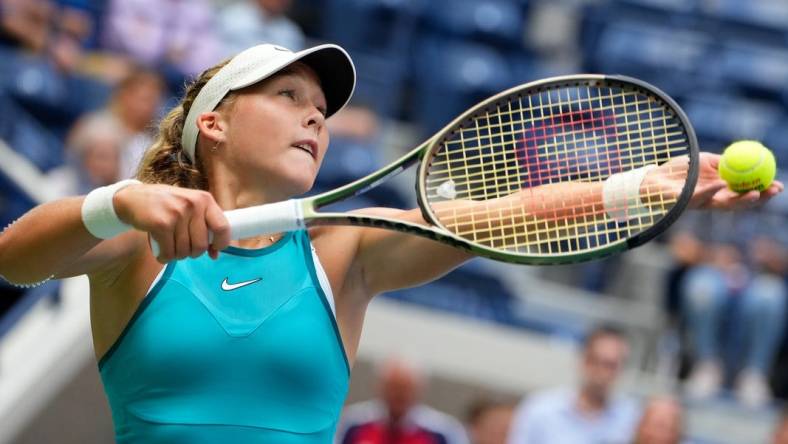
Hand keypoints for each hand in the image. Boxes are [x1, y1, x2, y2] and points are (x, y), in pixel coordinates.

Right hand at [113, 184, 230, 261]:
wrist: (133, 198)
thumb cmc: (165, 205)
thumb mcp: (189, 207)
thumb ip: (204, 226)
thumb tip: (215, 254)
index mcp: (205, 199)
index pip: (223, 226)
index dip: (221, 243)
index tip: (214, 249)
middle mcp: (193, 204)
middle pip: (201, 245)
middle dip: (192, 253)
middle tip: (183, 247)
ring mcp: (177, 213)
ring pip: (184, 251)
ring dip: (176, 255)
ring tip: (169, 245)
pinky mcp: (161, 224)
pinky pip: (169, 253)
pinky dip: (164, 257)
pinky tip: (160, 251)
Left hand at [690, 152, 782, 209]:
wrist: (655, 176)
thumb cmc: (681, 170)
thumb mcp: (705, 162)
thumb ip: (722, 162)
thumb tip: (744, 158)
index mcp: (720, 191)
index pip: (745, 194)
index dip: (762, 192)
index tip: (778, 185)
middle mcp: (713, 200)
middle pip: (740, 203)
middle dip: (759, 199)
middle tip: (773, 190)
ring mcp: (700, 203)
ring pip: (724, 205)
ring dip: (741, 200)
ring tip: (756, 194)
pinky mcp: (686, 202)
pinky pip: (700, 196)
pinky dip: (711, 190)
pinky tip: (722, 184)